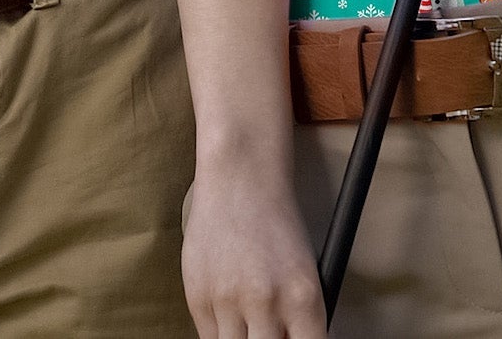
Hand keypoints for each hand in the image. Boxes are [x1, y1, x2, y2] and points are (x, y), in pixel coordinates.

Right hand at [182, 166, 326, 338]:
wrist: (239, 178)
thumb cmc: (276, 223)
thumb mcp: (304, 271)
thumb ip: (297, 318)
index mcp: (303, 297)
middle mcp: (266, 302)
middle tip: (268, 331)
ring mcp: (228, 300)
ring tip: (249, 321)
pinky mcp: (197, 296)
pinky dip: (221, 333)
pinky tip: (229, 312)